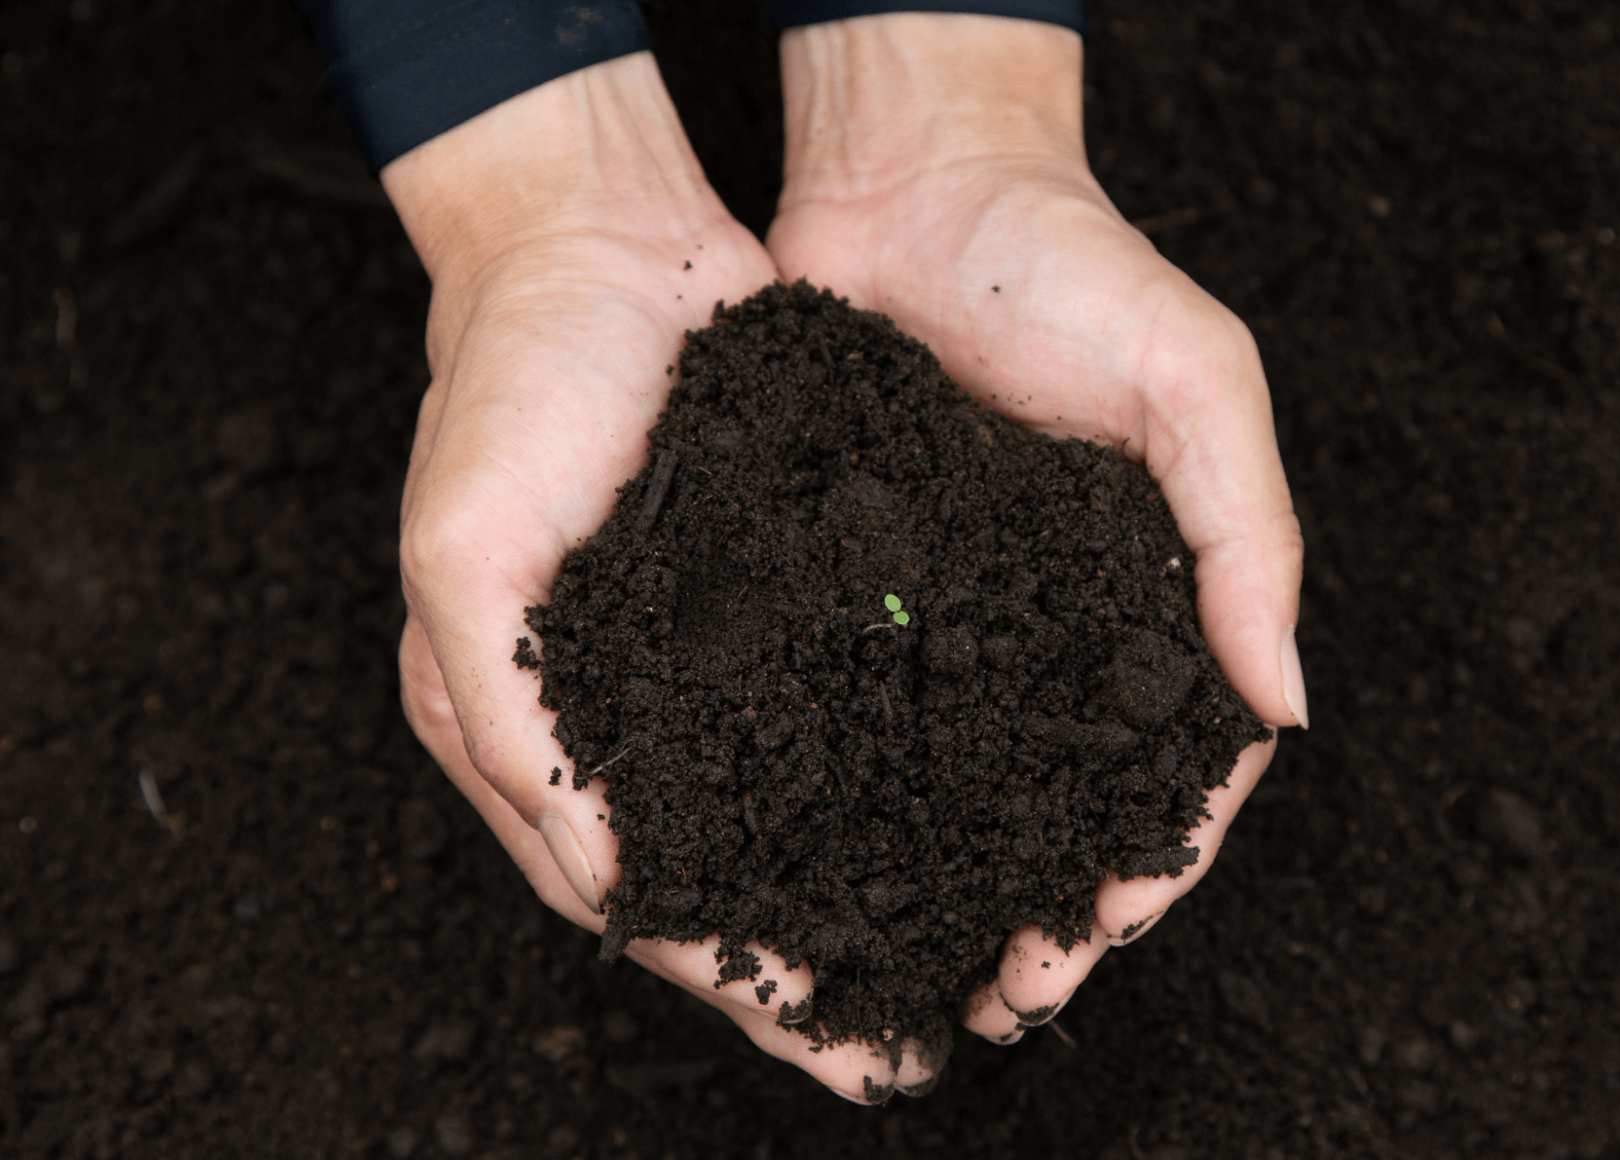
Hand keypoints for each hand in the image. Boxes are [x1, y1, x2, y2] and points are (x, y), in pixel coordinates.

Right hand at [382, 55, 933, 1101]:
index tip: (825, 1046)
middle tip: (904, 1052)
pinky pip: (825, 714)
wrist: (599, 244)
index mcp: (527, 725)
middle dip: (804, 976)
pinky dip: (872, 781)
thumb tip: (605, 884)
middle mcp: (617, 713)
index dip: (724, 976)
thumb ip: (513, 726)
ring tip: (944, 971)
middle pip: (717, 878)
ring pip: (780, 814)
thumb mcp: (463, 552)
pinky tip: (941, 824)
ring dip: (850, 897)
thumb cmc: (508, 388)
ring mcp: (698, 660)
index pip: (629, 891)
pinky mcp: (768, 600)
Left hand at [766, 13, 1306, 1041]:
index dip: (1148, 862)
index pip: (1182, 763)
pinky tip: (838, 853)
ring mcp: (968, 611)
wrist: (916, 184)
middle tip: (1004, 994)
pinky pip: (878, 708)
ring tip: (924, 965)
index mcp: (1161, 593)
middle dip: (1050, 905)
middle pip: (1072, 798)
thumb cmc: (1071, 265)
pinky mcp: (874, 585)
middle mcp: (1066, 621)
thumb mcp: (1195, 378)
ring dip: (958, 880)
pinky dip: (869, 791)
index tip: (1096, 932)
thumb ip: (1248, 535)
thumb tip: (1286, 705)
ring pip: (975, 780)